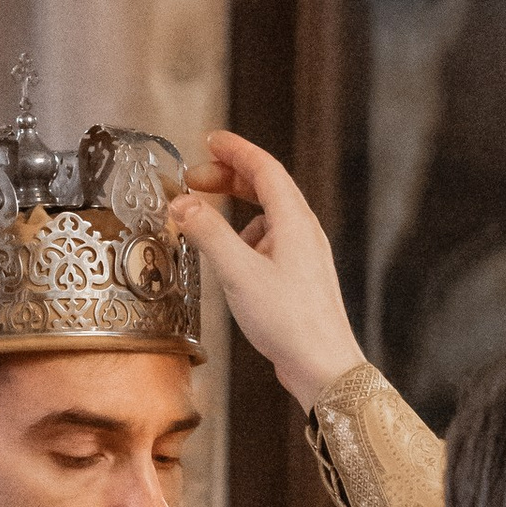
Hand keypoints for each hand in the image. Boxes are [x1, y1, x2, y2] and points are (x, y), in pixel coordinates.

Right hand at [167, 131, 365, 408]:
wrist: (323, 366)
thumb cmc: (289, 322)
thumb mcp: (238, 273)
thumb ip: (208, 233)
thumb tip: (182, 204)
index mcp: (294, 221)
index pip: (265, 168)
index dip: (236, 150)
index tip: (210, 140)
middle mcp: (304, 231)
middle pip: (267, 187)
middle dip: (230, 177)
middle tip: (196, 178)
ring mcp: (305, 254)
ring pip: (269, 215)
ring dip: (236, 208)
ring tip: (207, 220)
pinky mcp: (300, 277)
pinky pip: (271, 241)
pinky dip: (246, 236)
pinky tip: (231, 258)